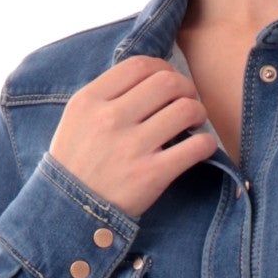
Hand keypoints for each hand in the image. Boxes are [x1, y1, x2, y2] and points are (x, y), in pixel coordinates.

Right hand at [48, 57, 215, 218]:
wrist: (71, 211)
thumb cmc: (77, 163)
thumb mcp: (78, 119)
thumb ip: (106, 95)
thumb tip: (148, 78)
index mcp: (90, 100)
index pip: (139, 66)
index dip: (163, 68)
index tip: (170, 79)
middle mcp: (111, 119)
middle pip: (166, 82)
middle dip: (186, 87)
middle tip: (188, 100)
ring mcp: (132, 147)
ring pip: (184, 110)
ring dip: (198, 112)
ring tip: (194, 122)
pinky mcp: (151, 175)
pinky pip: (194, 148)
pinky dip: (206, 143)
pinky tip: (202, 146)